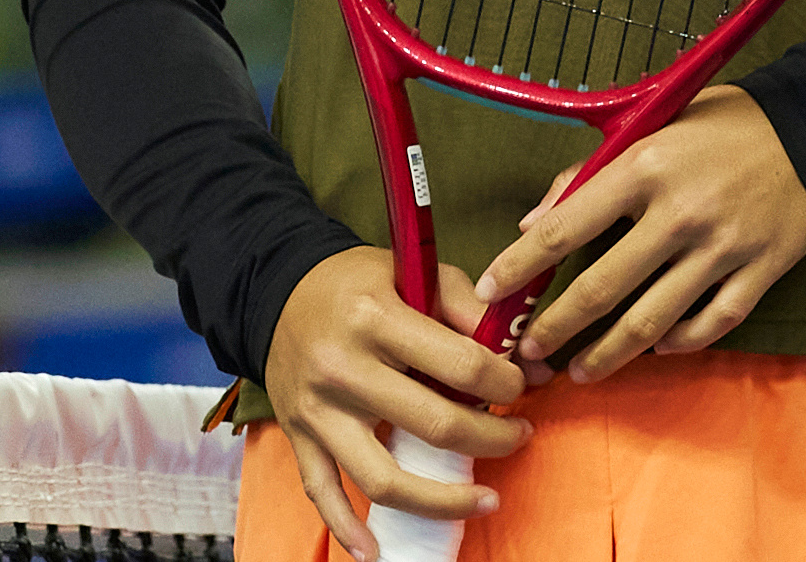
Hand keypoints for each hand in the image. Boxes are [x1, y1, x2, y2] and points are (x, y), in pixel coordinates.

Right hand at [264, 248, 529, 561]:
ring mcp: (318, 408)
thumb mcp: (410, 271)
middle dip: (493, 439)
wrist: (277, 289)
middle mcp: (343, 366)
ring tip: (486, 500)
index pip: (461, 365)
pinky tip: (376, 550)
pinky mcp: (299, 433)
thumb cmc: (356, 283)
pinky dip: (346, 529)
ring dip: (445, 501)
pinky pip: (322, 492)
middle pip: (435, 426)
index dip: (504, 383)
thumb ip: (469, 309)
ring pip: (385, 479)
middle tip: (516, 435)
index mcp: (375, 318)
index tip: (515, 386)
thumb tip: (528, 362)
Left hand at [473, 85, 805, 383]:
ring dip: (611, 352)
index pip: (565, 226)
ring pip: (655, 319)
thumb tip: (531, 223)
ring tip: (581, 370)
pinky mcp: (761, 271)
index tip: (491, 290)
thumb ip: (586, 174)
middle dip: (559, 326)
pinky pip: (712, 323)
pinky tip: (655, 349)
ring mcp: (722, 247)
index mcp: (642, 167)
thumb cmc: (715, 126)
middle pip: (605, 286)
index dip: (522, 263)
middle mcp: (679, 213)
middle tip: (530, 350)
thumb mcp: (646, 125)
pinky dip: (680, 342)